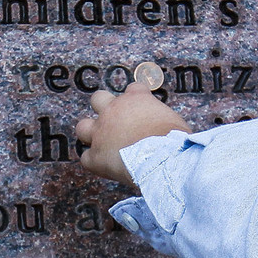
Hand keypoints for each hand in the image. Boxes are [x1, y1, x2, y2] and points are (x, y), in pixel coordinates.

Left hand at [75, 83, 191, 184]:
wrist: (162, 157)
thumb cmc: (174, 140)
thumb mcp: (174, 121)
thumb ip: (162, 120)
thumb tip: (168, 131)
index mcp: (136, 98)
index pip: (133, 89)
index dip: (135, 100)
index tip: (140, 110)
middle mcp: (114, 110)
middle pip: (98, 98)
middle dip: (103, 109)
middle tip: (114, 123)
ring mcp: (101, 132)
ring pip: (83, 127)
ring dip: (91, 135)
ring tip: (102, 145)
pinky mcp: (96, 156)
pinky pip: (86, 158)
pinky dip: (95, 163)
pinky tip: (106, 168)